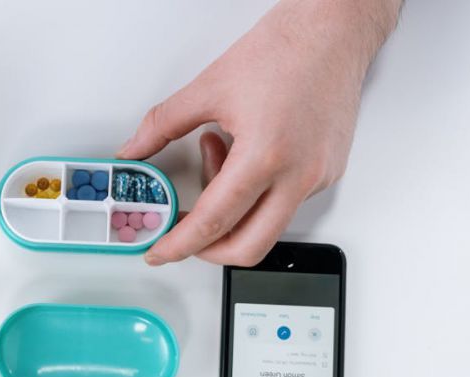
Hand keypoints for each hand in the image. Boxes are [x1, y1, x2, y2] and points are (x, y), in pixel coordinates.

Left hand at [118, 0, 399, 265]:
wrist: (334, 31)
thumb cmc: (285, 49)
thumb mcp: (209, 87)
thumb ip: (162, 125)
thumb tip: (135, 150)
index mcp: (265, 155)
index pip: (214, 221)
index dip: (180, 244)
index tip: (159, 252)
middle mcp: (298, 175)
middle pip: (248, 247)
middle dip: (208, 250)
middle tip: (183, 233)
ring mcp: (317, 178)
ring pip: (267, 226)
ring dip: (232, 210)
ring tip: (218, 158)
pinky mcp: (328, 174)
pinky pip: (285, 205)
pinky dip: (255, 194)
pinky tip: (243, 155)